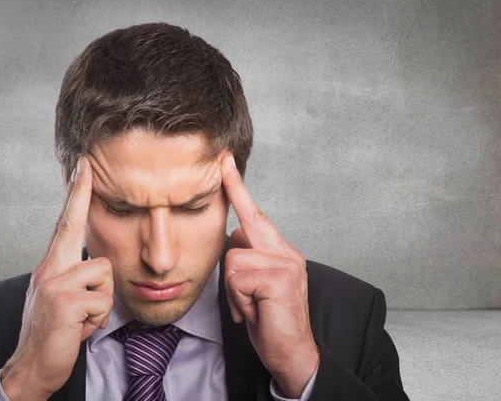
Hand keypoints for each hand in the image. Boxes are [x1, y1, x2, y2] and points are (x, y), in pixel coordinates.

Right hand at [0, 156, 113, 399]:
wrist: (31, 366)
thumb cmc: (53, 331)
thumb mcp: (61, 297)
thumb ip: (75, 275)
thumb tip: (96, 263)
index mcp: (52, 265)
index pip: (66, 222)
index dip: (76, 193)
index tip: (84, 167)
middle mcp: (50, 268)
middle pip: (75, 227)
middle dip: (81, 197)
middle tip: (86, 166)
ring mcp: (55, 283)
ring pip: (105, 272)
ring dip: (102, 301)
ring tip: (84, 317)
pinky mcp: (64, 302)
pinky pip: (102, 301)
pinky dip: (98, 320)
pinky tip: (80, 329)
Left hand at [221, 153, 319, 398]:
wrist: (293, 354)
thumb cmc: (270, 320)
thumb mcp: (256, 286)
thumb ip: (249, 258)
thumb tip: (234, 239)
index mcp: (281, 250)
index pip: (255, 214)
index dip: (237, 188)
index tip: (224, 162)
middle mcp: (286, 252)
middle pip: (236, 237)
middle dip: (234, 273)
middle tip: (252, 301)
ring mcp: (285, 263)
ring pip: (232, 260)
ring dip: (235, 292)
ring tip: (254, 307)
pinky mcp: (278, 278)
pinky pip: (237, 278)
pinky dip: (239, 300)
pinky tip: (257, 312)